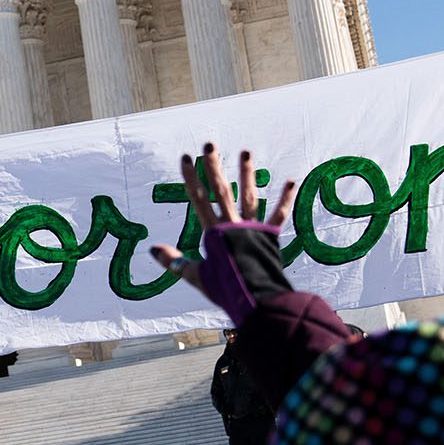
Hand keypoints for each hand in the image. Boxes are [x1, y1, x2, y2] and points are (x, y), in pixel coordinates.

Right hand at [150, 144, 295, 292]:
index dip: (191, 178)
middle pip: (221, 191)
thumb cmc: (225, 290)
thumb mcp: (196, 277)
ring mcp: (252, 228)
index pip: (199, 199)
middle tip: (210, 145)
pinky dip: (284, 198)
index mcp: (214, 233)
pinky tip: (290, 180)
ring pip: (248, 197)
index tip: (186, 158)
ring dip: (246, 174)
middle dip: (215, 167)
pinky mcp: (270, 236)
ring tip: (245, 152)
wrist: (256, 299)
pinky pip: (278, 214)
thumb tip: (153, 249)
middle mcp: (233, 225)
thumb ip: (176, 262)